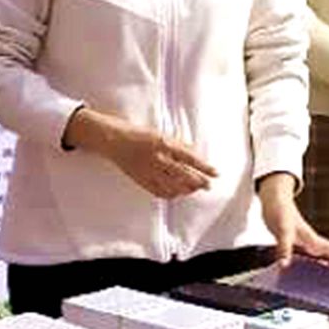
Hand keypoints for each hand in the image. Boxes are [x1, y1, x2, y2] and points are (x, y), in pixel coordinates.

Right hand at [73, 109, 215, 200]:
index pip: (190, 158)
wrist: (113, 140)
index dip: (204, 167)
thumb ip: (176, 145)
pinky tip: (178, 193)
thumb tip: (194, 154)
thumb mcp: (160, 134)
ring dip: (187, 189)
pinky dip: (171, 194)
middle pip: (184, 175)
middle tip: (208, 186)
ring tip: (195, 189)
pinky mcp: (141, 180)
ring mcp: (149, 171)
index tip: (215, 173)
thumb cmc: (137, 133)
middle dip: (199, 182)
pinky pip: (159, 192)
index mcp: (164, 144)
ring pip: (173, 186)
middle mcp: (158, 159)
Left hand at [257, 177, 328, 269]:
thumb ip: (284, 248)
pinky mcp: (296, 244)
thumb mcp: (282, 231)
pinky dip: (314, 267)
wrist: (273, 199)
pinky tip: (309, 274)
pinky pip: (311, 258)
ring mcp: (305, 243)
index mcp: (314, 241)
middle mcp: (312, 243)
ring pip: (324, 258)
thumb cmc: (279, 212)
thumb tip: (284, 264)